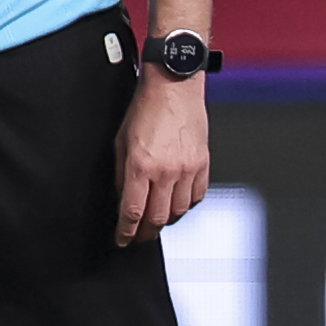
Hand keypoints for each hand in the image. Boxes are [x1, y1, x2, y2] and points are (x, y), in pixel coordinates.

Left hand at [114, 70, 209, 244]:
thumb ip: (122, 174)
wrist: (174, 86)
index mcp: (141, 165)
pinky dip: (186, 205)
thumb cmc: (146, 108)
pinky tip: (178, 203)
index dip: (126, 232)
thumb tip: (123, 198)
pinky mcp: (203, 164)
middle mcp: (166, 171)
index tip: (123, 239)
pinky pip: (197, 197)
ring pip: (179, 212)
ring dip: (166, 220)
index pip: (133, 212)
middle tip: (139, 236)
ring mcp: (187, 169)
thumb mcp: (122, 141)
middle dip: (146, 233)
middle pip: (157, 218)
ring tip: (157, 220)